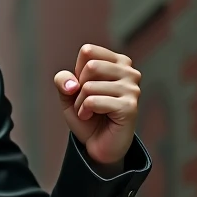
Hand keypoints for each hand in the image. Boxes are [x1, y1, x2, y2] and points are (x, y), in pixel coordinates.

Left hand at [54, 45, 140, 165]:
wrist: (97, 145)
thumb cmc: (86, 116)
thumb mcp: (68, 94)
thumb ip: (64, 80)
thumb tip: (73, 84)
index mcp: (117, 62)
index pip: (88, 51)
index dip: (77, 72)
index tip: (83, 88)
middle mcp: (129, 71)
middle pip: (90, 66)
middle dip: (79, 89)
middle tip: (85, 103)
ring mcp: (132, 89)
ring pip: (89, 86)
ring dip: (80, 103)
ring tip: (89, 112)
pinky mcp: (129, 106)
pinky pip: (93, 101)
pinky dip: (85, 111)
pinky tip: (92, 117)